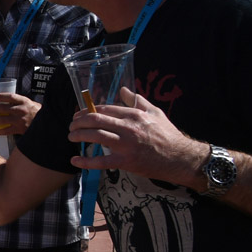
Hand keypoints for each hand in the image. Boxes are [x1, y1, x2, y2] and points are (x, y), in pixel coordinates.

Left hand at [0, 93, 40, 135]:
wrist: (48, 124)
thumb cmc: (38, 113)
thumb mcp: (31, 104)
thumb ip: (20, 103)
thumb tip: (6, 102)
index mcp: (25, 101)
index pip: (10, 97)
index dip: (0, 96)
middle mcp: (21, 110)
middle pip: (3, 108)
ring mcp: (20, 120)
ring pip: (3, 120)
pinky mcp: (20, 129)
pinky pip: (7, 130)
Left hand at [68, 89, 202, 185]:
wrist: (180, 158)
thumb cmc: (167, 134)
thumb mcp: (155, 113)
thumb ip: (137, 100)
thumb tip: (123, 89)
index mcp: (134, 115)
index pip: (104, 109)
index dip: (87, 111)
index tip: (79, 115)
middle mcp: (128, 128)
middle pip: (95, 121)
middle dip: (78, 122)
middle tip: (72, 126)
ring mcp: (126, 145)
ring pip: (95, 137)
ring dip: (79, 136)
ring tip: (71, 137)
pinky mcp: (126, 162)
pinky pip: (101, 161)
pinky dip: (86, 161)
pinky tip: (75, 160)